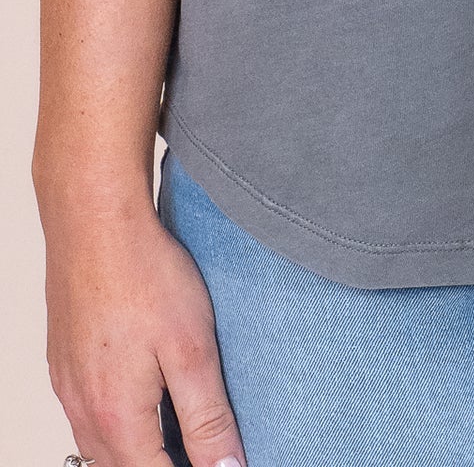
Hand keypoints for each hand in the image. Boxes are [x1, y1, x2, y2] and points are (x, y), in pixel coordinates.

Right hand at [42, 190, 244, 466]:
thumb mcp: (192, 349)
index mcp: (117, 417)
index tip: (218, 463)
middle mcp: (84, 410)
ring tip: (179, 428)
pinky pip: (88, 414)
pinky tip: (145, 394)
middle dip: (163, 464)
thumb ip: (207, 417)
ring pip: (102, 446)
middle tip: (203, 448)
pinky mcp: (64, 362)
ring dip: (138, 448)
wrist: (94, 221)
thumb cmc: (142, 274)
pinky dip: (118, 421)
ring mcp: (68, 386)